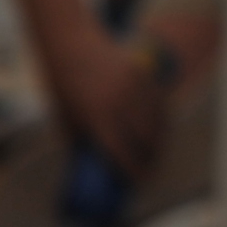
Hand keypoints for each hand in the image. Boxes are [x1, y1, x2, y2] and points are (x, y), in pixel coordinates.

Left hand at [49, 28, 167, 178]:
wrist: (70, 44)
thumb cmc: (64, 86)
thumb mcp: (65, 118)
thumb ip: (78, 141)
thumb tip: (88, 169)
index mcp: (95, 116)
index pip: (122, 152)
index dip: (133, 170)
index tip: (139, 182)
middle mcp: (118, 101)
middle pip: (145, 140)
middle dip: (151, 160)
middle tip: (150, 172)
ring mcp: (133, 85)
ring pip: (157, 121)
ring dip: (160, 142)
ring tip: (156, 156)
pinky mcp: (143, 73)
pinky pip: (160, 101)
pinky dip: (163, 119)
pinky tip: (161, 132)